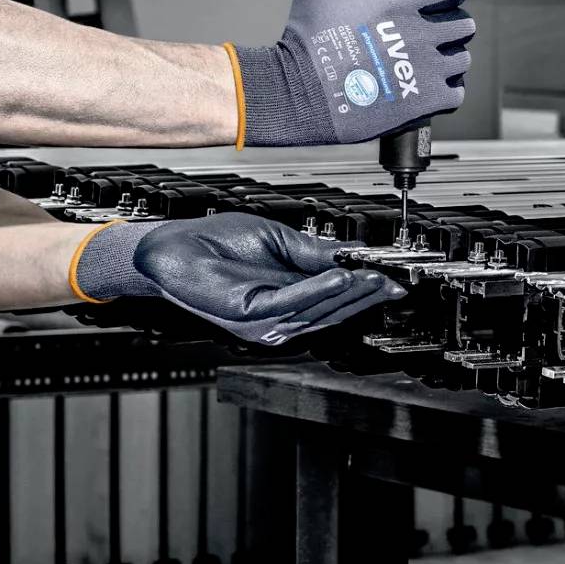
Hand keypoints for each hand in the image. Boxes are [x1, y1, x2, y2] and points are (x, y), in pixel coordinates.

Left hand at [74, 211, 402, 346]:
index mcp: (288, 300)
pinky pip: (291, 305)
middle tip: (390, 281)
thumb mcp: (278, 240)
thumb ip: (315, 253)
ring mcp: (264, 323)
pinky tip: (337, 278)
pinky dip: (317, 291)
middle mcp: (279, 318)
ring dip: (348, 294)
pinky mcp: (249, 317)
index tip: (393, 280)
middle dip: (364, 295)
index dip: (366, 291)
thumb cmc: (214, 242)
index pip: (336, 302)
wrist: (171, 246)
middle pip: (333, 312)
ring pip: (317, 312)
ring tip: (372, 277)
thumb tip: (352, 255)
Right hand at [232, 0, 473, 147]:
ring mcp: (425, 71)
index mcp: (399, 3)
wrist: (299, 94)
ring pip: (463, 58)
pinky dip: (446, 88)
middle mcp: (420, 34)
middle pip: (465, 24)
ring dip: (449, 57)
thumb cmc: (306, 38)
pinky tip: (425, 86)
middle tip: (431, 30)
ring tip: (427, 60)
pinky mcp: (425, 103)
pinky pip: (456, 91)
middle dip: (451, 24)